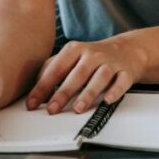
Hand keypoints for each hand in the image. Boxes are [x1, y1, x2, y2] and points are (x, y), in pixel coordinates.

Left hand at [26, 37, 146, 114]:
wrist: (125, 50)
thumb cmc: (92, 58)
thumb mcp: (70, 57)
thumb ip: (51, 70)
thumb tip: (34, 91)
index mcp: (75, 50)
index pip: (56, 68)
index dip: (43, 87)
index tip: (33, 103)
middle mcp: (92, 55)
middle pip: (77, 74)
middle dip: (63, 92)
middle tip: (52, 109)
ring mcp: (110, 63)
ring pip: (100, 77)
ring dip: (88, 93)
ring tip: (78, 108)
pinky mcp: (125, 72)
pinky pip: (121, 82)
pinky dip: (115, 91)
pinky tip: (108, 100)